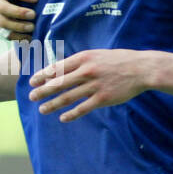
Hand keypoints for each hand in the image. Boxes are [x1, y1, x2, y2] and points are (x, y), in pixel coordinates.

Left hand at [29, 49, 153, 121]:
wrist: (141, 68)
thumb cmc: (119, 60)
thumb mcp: (97, 55)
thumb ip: (81, 62)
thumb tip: (62, 70)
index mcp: (84, 58)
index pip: (58, 67)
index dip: (43, 75)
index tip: (32, 81)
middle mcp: (87, 71)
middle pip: (59, 83)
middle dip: (43, 90)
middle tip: (31, 97)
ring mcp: (94, 85)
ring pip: (68, 97)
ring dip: (53, 104)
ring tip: (42, 110)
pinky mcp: (103, 98)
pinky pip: (83, 108)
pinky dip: (71, 114)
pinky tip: (62, 118)